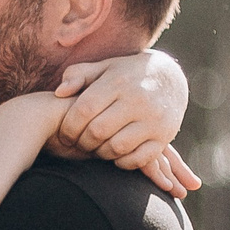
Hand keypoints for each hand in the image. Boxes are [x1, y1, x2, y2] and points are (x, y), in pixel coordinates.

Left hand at [54, 53, 199, 196]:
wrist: (170, 78)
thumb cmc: (126, 75)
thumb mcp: (103, 68)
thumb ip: (78, 76)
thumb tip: (59, 93)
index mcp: (118, 82)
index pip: (85, 110)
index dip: (69, 127)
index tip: (65, 135)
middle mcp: (138, 99)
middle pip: (98, 131)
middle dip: (82, 142)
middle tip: (78, 144)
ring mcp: (154, 119)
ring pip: (116, 147)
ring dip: (100, 153)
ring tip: (96, 148)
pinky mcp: (164, 136)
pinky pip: (138, 159)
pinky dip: (123, 162)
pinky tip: (116, 155)